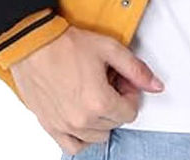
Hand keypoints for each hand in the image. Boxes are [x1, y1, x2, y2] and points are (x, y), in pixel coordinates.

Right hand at [8, 23, 165, 155]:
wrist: (33, 44)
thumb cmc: (67, 44)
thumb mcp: (110, 49)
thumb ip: (136, 70)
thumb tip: (156, 85)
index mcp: (99, 102)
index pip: (130, 113)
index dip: (129, 93)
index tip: (120, 80)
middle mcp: (82, 120)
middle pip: (114, 123)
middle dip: (115, 103)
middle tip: (107, 82)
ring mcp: (64, 126)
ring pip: (96, 136)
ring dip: (100, 119)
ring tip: (92, 94)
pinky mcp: (50, 126)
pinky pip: (73, 146)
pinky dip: (81, 136)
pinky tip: (82, 116)